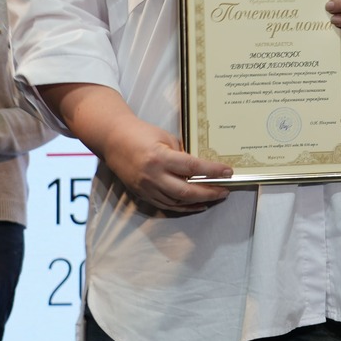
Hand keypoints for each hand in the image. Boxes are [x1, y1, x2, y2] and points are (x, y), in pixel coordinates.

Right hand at [101, 114, 232, 216]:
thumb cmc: (141, 133)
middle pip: (186, 191)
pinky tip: (198, 204)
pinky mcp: (143, 194)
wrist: (113, 141)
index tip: (228, 172)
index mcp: (159, 158)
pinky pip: (167, 205)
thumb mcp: (165, 137)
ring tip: (215, 196)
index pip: (192, 167)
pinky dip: (184, 207)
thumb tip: (201, 167)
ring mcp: (146, 188)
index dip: (212, 171)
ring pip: (177, 201)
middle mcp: (153, 176)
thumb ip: (182, 153)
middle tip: (225, 190)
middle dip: (209, 192)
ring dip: (199, 201)